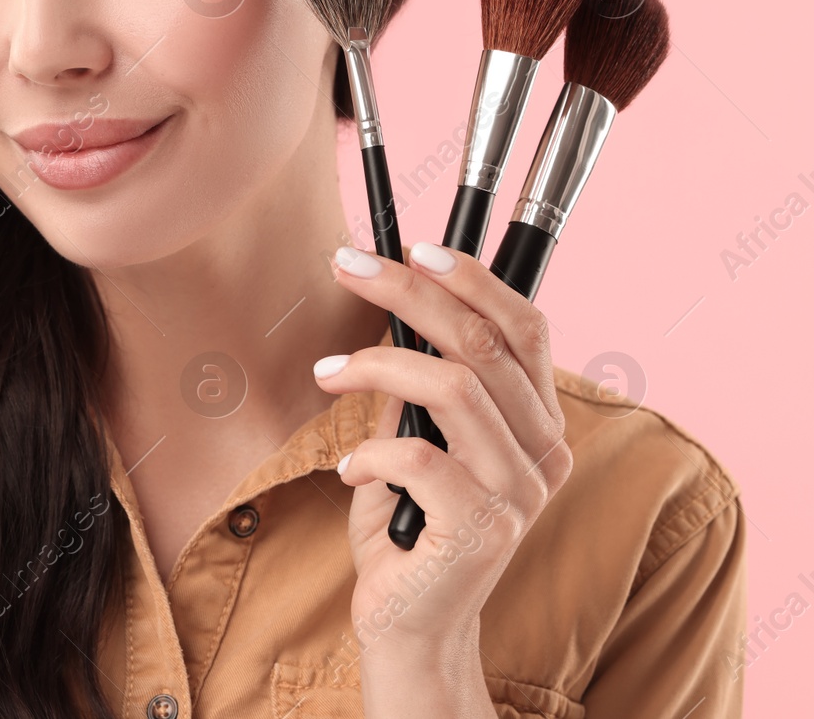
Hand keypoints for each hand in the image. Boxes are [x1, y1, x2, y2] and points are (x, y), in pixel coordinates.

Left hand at [313, 242, 572, 702]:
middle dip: (407, 292)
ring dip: (375, 366)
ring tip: (326, 374)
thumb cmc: (410, 526)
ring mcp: (519, 492)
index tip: (412, 247)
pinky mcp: (483, 529)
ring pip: (452, 388)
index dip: (472, 278)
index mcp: (538, 422)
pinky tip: (348, 469)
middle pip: (481, 342)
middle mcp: (544, 452)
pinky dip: (370, 452)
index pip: (525, 327)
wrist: (411, 623)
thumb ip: (423, 385)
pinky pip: (419, 457)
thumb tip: (394, 306)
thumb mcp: (418, 439)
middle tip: (346, 264)